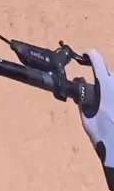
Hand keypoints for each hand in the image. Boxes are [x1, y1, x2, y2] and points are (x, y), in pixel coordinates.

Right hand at [81, 49, 113, 190]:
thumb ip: (83, 102)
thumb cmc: (103, 135)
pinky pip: (112, 92)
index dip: (89, 55)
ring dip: (106, 86)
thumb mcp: (87, 118)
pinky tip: (106, 108)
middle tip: (89, 80)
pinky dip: (108, 96)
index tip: (83, 56)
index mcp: (106, 85)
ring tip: (100, 99)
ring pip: (112, 83)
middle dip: (98, 73)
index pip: (97, 60)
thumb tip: (80, 92)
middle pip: (107, 72)